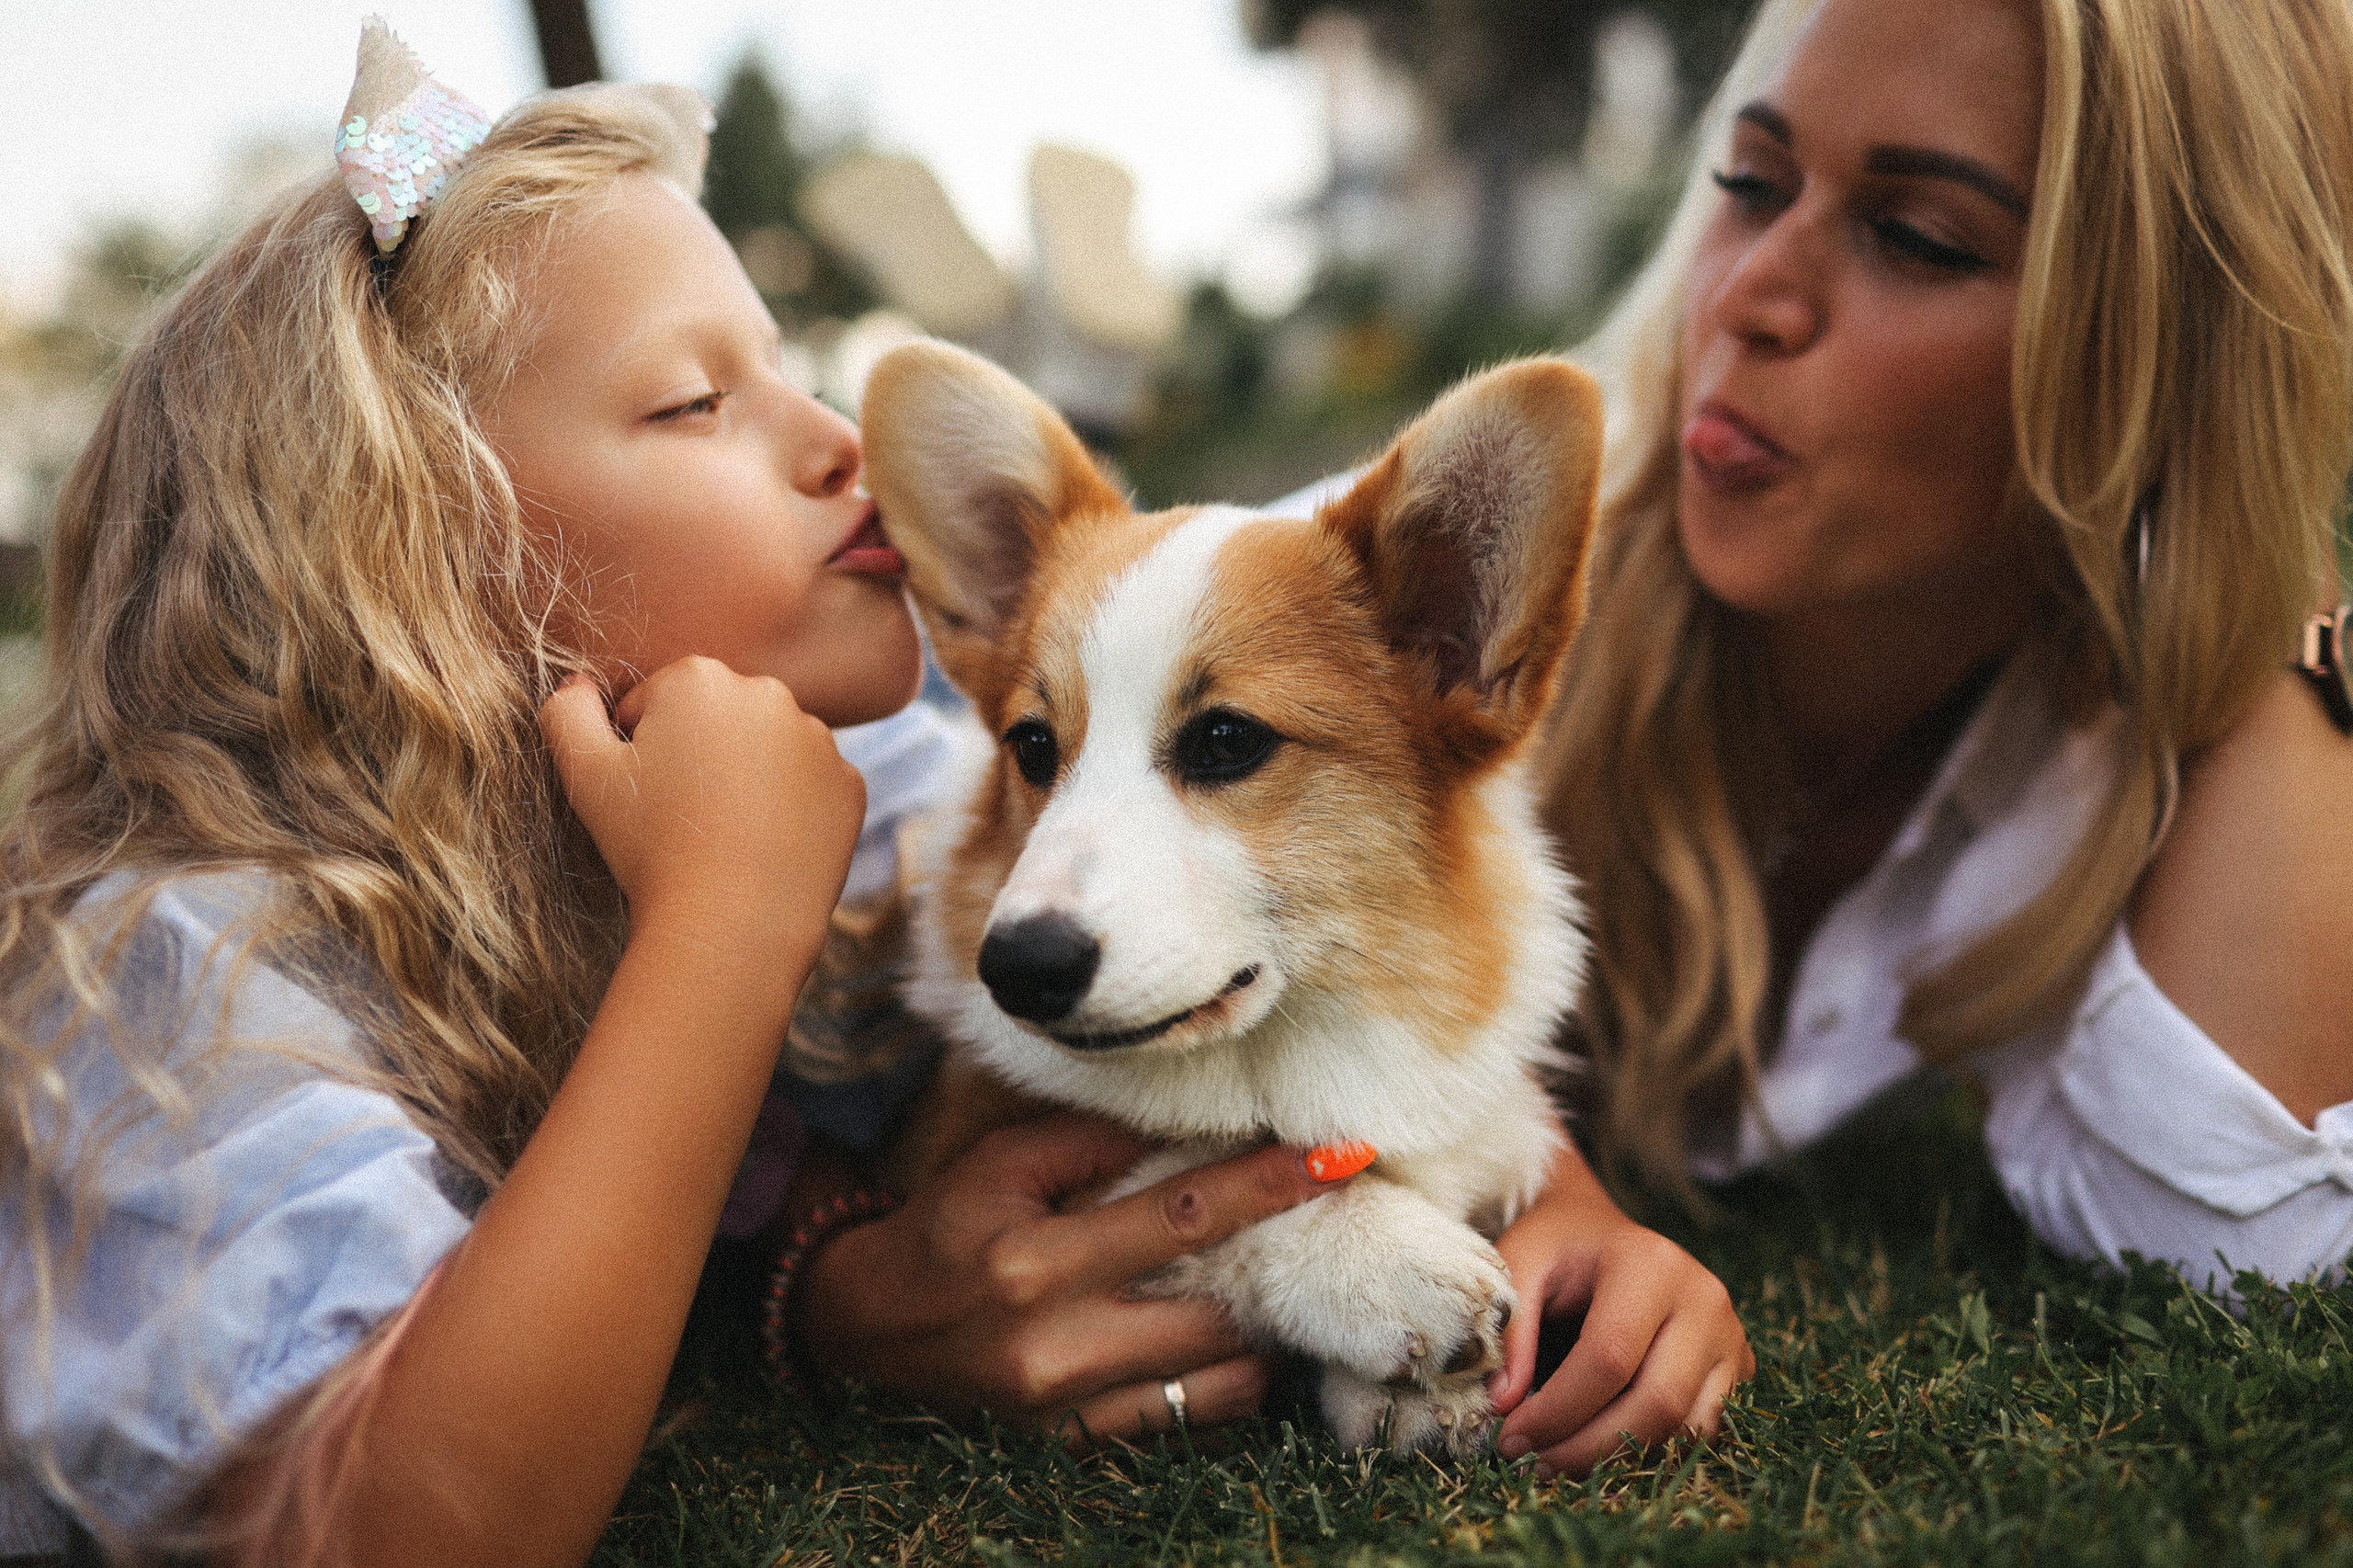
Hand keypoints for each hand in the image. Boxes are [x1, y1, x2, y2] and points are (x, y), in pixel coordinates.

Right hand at [538, 659, 864, 946]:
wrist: (731, 922)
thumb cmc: (650, 846)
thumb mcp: (584, 775)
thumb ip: (566, 714)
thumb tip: (577, 685)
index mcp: (699, 677)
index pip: (656, 704)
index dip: (639, 753)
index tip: (646, 798)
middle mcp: (768, 693)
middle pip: (716, 720)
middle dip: (698, 755)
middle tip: (685, 818)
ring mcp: (818, 739)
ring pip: (766, 751)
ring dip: (746, 779)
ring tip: (726, 834)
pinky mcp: (849, 784)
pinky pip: (809, 788)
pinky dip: (790, 810)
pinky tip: (766, 846)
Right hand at [798, 1114, 1345, 1442]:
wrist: (870, 1325)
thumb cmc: (946, 1226)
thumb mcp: (1004, 1164)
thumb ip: (1094, 1140)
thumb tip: (1192, 1119)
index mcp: (1037, 1263)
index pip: (1183, 1216)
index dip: (1269, 1185)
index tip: (1340, 1157)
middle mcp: (1058, 1347)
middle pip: (1217, 1313)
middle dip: (1282, 1268)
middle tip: (1326, 1228)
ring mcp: (1070, 1410)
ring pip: (1219, 1385)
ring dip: (1262, 1336)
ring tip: (1274, 1290)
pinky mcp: (1075, 1446)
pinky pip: (1188, 1424)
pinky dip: (1223, 1386)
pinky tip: (1230, 1345)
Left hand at [1487, 1148, 1752, 1475]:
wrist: (1602, 1231)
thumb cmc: (1558, 1248)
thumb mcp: (1520, 1263)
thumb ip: (1511, 1328)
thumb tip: (1506, 1404)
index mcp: (1651, 1265)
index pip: (1610, 1358)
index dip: (1559, 1409)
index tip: (1511, 1437)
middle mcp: (1705, 1300)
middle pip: (1658, 1401)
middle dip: (1590, 1447)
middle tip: (1534, 1462)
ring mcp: (1730, 1336)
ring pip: (1686, 1427)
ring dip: (1620, 1456)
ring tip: (1559, 1458)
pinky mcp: (1739, 1366)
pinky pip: (1701, 1429)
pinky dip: (1650, 1448)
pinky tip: (1601, 1444)